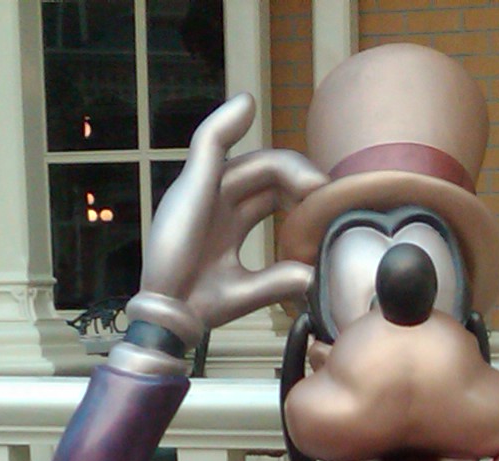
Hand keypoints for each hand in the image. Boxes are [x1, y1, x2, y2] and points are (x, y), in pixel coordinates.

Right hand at [129, 94, 325, 344]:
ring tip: (316, 186)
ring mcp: (204, 190)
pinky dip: (225, 120)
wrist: (169, 316)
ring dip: (288, 167)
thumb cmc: (200, 303)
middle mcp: (217, 201)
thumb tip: (314, 277)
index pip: (273, 192)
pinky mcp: (192, 184)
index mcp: (229, 222)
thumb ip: (279, 280)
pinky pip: (208, 141)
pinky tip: (246, 105)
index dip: (303, 196)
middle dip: (302, 181)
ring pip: (252, 162)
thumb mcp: (249, 290)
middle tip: (328, 199)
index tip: (327, 212)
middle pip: (268, 174)